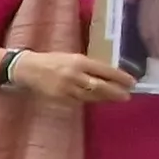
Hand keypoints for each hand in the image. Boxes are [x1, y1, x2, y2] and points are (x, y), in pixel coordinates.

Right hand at [6, 50, 135, 106]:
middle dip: (116, 92)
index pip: (105, 70)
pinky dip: (90, 100)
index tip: (132, 82)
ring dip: (105, 98)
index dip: (120, 77)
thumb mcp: (72, 58)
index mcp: (79, 61)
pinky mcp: (60, 98)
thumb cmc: (52, 60)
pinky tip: (97, 100)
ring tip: (116, 99)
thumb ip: (89, 66)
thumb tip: (109, 75)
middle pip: (100, 86)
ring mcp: (67, 88)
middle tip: (127, 96)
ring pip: (91, 96)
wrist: (27, 69)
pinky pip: (80, 101)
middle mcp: (74, 75)